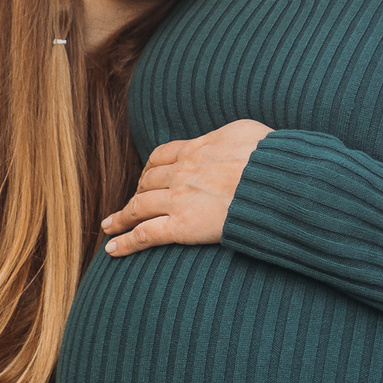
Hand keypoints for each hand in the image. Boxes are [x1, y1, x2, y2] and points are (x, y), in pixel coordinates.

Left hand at [100, 120, 272, 256]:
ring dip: (121, 217)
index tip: (146, 178)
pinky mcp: (182, 226)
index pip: (161, 156)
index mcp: (195, 150)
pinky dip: (126, 242)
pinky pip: (145, 234)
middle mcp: (180, 173)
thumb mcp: (245, 132)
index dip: (150, 169)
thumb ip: (228, 138)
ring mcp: (178, 199)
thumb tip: (231, 141)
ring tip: (110, 226)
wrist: (273, 182)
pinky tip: (113, 249)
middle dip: (136, 193)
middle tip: (130, 206)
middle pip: (147, 182)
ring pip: (139, 207)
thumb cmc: (268, 157)